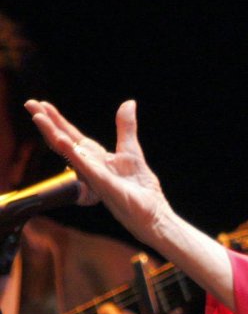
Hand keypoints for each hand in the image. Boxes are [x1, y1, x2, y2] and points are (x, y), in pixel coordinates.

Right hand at [25, 100, 171, 250]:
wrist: (151, 211)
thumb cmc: (138, 187)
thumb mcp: (130, 150)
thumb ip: (125, 127)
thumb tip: (128, 103)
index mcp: (93, 157)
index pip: (71, 135)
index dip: (57, 119)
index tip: (42, 103)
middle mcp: (89, 166)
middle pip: (63, 141)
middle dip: (47, 123)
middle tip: (30, 104)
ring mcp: (93, 175)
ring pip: (69, 152)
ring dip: (53, 134)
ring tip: (39, 117)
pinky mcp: (103, 185)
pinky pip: (86, 168)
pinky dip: (74, 155)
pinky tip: (63, 142)